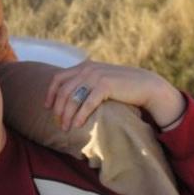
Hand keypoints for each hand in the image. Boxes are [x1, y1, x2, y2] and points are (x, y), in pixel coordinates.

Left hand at [44, 60, 185, 129]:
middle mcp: (87, 69)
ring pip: (73, 98)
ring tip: (66, 128)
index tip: (47, 108)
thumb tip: (68, 99)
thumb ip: (85, 83)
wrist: (145, 85)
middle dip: (58, 109)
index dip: (50, 93)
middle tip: (58, 124)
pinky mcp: (105, 85)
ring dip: (67, 115)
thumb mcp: (100, 81)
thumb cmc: (121, 87)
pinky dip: (80, 115)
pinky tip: (78, 125)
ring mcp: (96, 76)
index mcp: (84, 66)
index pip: (58, 78)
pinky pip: (87, 103)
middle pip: (63, 91)